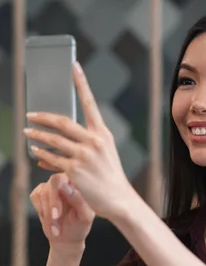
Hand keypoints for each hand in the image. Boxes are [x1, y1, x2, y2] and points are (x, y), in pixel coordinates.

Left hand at [24, 63, 133, 220]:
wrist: (118, 199)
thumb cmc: (110, 177)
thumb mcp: (105, 154)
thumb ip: (86, 143)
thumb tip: (62, 139)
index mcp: (103, 134)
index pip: (90, 103)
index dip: (81, 83)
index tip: (74, 66)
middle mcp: (94, 141)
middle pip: (63, 122)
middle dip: (43, 116)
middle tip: (30, 114)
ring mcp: (84, 155)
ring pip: (54, 140)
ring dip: (37, 135)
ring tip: (27, 132)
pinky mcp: (75, 170)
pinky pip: (52, 158)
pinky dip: (41, 154)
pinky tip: (35, 152)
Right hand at [30, 173, 94, 249]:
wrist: (66, 237)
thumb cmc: (79, 225)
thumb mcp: (84, 216)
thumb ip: (78, 200)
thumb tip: (65, 186)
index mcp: (79, 183)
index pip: (70, 177)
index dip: (62, 192)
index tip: (58, 213)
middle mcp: (65, 180)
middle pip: (54, 182)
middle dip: (53, 203)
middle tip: (55, 218)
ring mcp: (50, 185)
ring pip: (43, 192)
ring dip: (48, 213)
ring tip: (56, 228)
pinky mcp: (39, 192)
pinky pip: (35, 196)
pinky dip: (41, 211)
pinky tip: (50, 221)